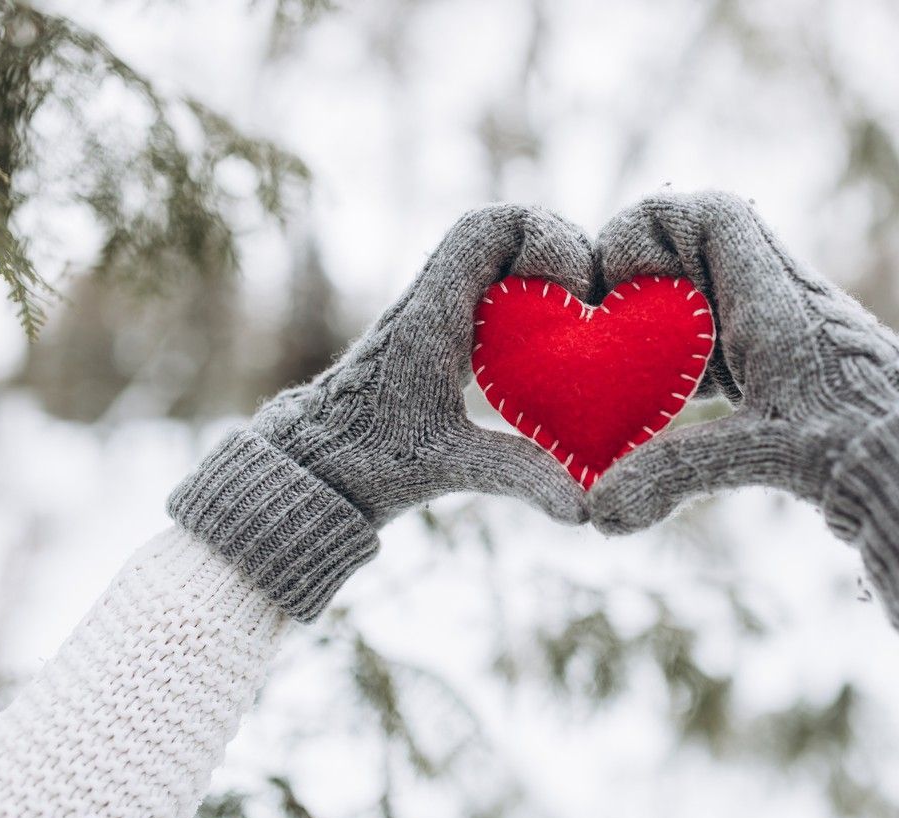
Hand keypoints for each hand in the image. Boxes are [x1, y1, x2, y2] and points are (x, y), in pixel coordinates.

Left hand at [169, 204, 592, 620]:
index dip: (544, 236)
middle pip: (502, 228)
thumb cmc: (371, 463)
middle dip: (555, 246)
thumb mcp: (450, 467)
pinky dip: (526, 292)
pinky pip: (490, 282)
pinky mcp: (440, 327)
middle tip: (582, 298)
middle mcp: (433, 296)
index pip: (489, 226)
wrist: (314, 463)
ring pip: (497, 251)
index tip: (571, 286)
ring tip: (575, 313)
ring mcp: (436, 308)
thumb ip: (519, 477)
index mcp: (433, 313)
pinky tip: (549, 338)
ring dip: (542, 268)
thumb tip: (584, 511)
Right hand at [590, 191, 898, 639]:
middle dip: (645, 280)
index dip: (650, 227)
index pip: (710, 212)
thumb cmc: (858, 444)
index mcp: (773, 294)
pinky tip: (669, 401)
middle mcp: (779, 295)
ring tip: (635, 371)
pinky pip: (720, 330)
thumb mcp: (759, 453)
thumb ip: (673, 473)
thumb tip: (598, 514)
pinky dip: (685, 354)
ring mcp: (782, 323)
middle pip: (698, 244)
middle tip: (617, 328)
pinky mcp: (784, 357)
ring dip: (662, 320)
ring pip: (706, 291)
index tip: (618, 280)